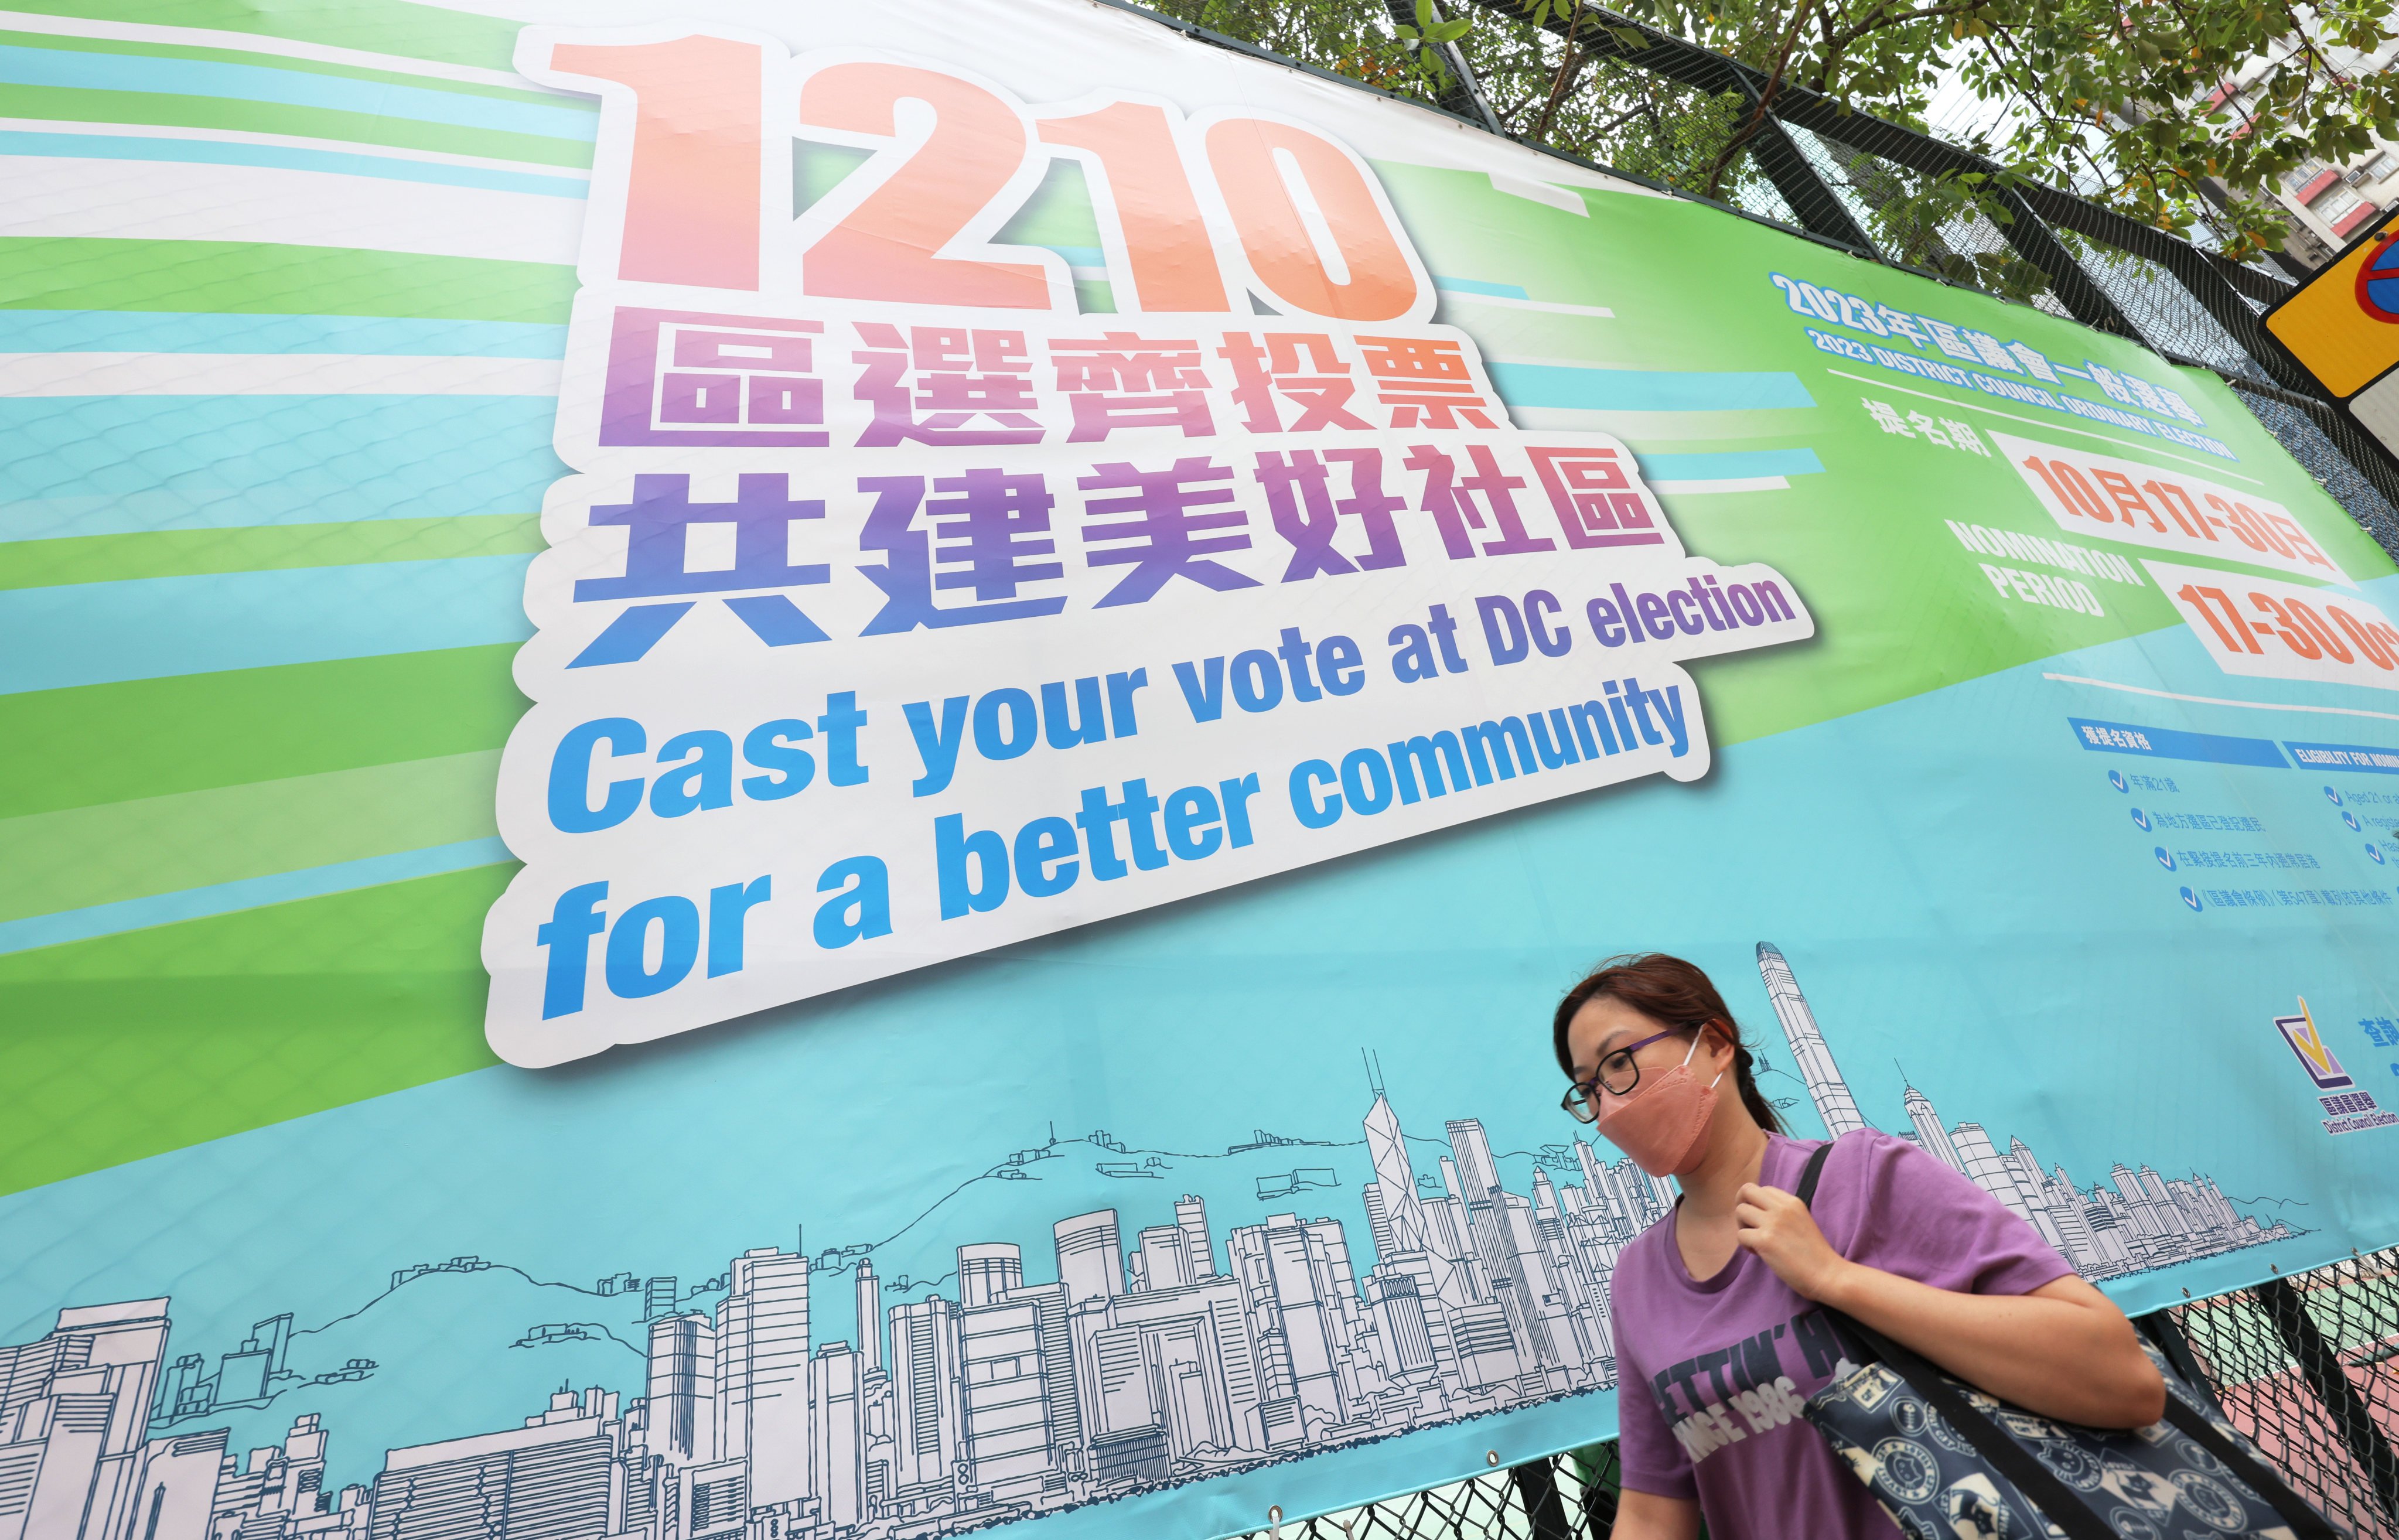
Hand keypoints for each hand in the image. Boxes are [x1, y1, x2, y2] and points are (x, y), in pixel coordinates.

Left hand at [1734, 1182, 1851, 1301]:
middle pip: (1746, 1190)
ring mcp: (1773, 1223)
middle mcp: (1782, 1208)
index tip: (1765, 1221)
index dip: (1757, 1204)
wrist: (1828, 1274)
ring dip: (1742, 1227)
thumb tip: (1759, 1212)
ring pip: (1740, 1211)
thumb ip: (1784, 1213)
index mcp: (1793, 1202)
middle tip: (1749, 1225)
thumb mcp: (1802, 1221)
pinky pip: (1740, 1235)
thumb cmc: (1815, 1254)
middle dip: (1741, 1205)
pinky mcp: (1765, 1241)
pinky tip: (1760, 1254)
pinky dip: (1746, 1245)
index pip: (1763, 1189)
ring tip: (1756, 1241)